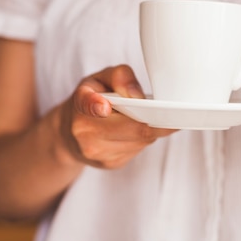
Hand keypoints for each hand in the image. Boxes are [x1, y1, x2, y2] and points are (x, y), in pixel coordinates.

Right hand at [58, 65, 175, 168]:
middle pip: (131, 127)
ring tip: (148, 116)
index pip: (87, 104)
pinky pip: (138, 150)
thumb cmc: (93, 98)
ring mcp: (96, 152)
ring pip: (141, 140)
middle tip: (170, 109)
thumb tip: (137, 95)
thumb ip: (120, 76)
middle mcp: (84, 131)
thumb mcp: (101, 78)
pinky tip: (137, 129)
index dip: (96, 105)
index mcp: (80, 103)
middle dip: (154, 118)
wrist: (70, 131)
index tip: (104, 106)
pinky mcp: (109, 164)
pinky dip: (144, 139)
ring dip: (151, 128)